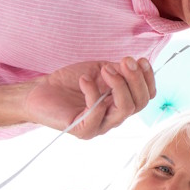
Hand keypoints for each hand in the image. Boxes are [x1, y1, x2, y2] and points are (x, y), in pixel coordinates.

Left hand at [23, 57, 155, 138]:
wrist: (40, 91)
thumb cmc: (71, 81)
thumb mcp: (100, 70)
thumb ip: (118, 70)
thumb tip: (132, 66)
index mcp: (122, 103)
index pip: (147, 96)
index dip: (148, 78)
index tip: (140, 60)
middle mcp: (115, 117)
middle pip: (140, 103)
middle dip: (135, 79)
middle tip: (124, 61)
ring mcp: (101, 125)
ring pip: (125, 109)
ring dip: (119, 85)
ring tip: (105, 70)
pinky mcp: (84, 130)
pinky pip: (97, 113)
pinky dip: (92, 92)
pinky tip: (84, 79)